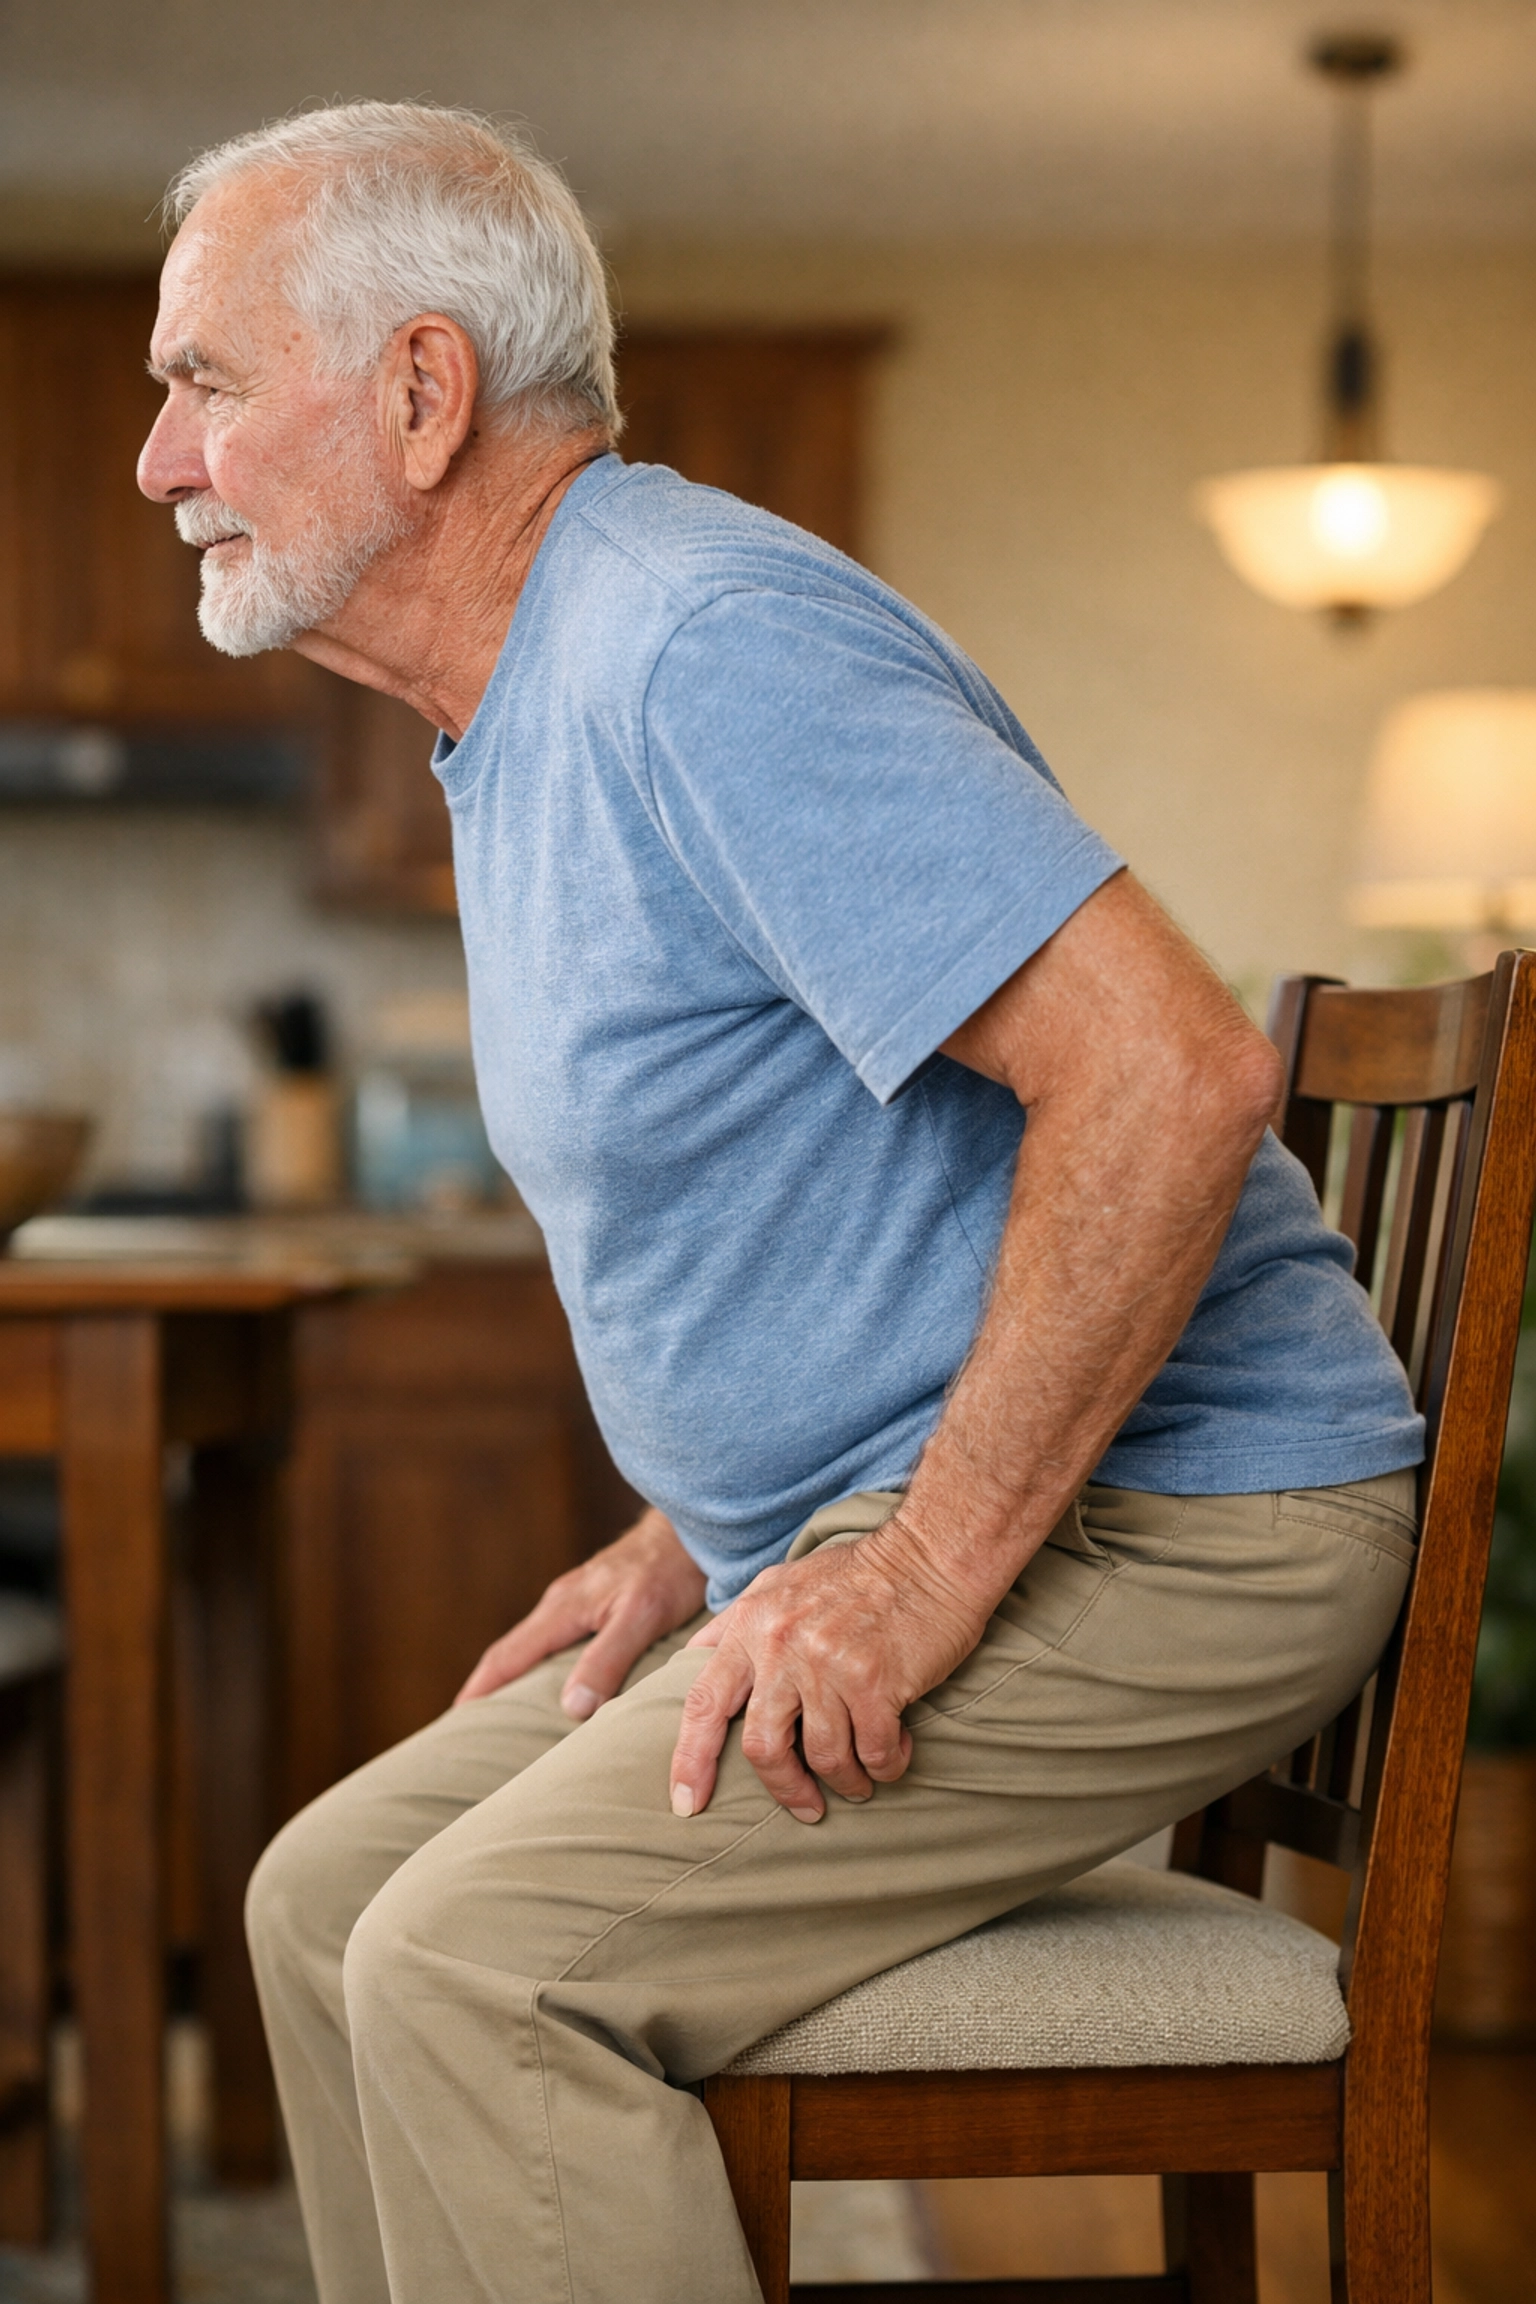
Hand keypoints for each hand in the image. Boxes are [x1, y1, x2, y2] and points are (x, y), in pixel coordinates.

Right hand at [455, 1508, 706, 1716]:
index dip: (480, 1692)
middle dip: (488, 1690)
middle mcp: (562, 1604)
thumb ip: (606, 1659)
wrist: (695, 1529)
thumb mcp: (641, 1617)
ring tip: (505, 1718)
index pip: (506, 1657)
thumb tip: (570, 1708)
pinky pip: (557, 1640)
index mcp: (563, 1609)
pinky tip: (554, 1685)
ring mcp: (577, 1601)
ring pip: (534, 1646)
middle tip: (469, 1731)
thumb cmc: (670, 1570)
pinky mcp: (597, 1602)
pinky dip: (543, 1666)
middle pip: (512, 1653)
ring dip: (514, 1679)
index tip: (456, 1725)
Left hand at [668, 1516, 991, 1822]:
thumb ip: (736, 1622)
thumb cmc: (858, 1574)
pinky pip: (874, 1753)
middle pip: (762, 1748)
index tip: (685, 1805)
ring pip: (824, 1757)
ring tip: (861, 1781)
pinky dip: (886, 1766)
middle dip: (784, 1789)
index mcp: (752, 1624)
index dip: (690, 1761)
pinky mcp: (873, 1681)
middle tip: (806, 1807)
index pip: (704, 1704)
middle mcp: (781, 1645)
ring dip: (846, 1781)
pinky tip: (895, 1755)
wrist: (930, 1554)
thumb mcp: (780, 1584)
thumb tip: (694, 1656)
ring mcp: (826, 1664)